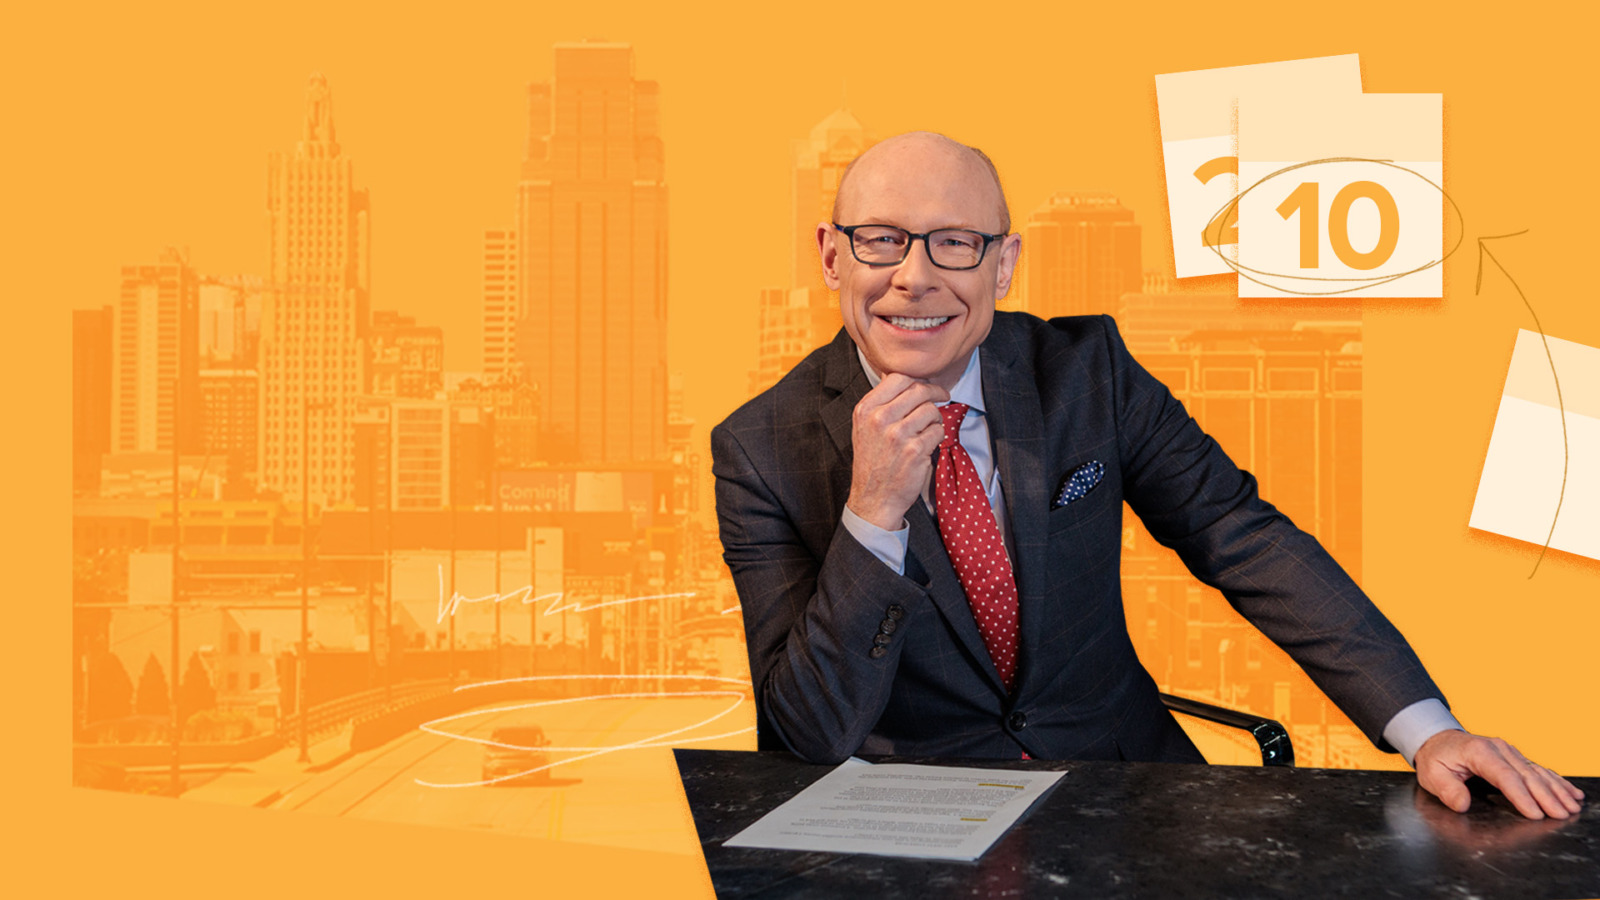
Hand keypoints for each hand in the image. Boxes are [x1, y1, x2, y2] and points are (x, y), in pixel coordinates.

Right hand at [846, 373, 949, 529]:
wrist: (873, 499)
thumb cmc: (872, 463)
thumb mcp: (864, 428)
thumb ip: (880, 403)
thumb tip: (901, 379)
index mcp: (865, 409)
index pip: (898, 377)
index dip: (917, 379)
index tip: (926, 384)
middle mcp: (879, 419)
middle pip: (918, 390)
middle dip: (936, 391)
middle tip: (943, 395)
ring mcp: (897, 435)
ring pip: (931, 410)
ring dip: (935, 418)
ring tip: (929, 429)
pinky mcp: (915, 450)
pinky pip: (938, 431)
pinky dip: (938, 436)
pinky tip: (928, 444)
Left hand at [1414, 729, 1583, 818]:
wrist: (1437, 739)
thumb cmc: (1436, 758)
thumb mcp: (1431, 774)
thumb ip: (1447, 789)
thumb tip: (1462, 804)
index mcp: (1479, 752)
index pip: (1504, 776)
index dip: (1521, 796)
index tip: (1535, 813)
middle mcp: (1499, 749)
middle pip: (1526, 775)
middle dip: (1546, 796)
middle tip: (1561, 815)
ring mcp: (1509, 752)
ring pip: (1537, 772)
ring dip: (1556, 790)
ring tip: (1572, 806)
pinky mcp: (1515, 757)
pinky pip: (1538, 769)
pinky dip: (1556, 781)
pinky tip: (1570, 792)